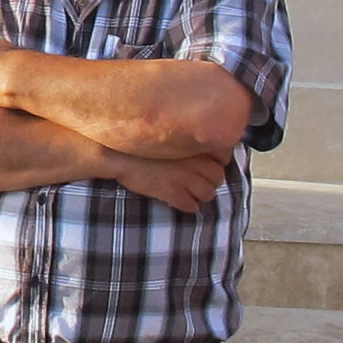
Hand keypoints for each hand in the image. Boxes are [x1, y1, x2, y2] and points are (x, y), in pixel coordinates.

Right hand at [107, 148, 230, 212]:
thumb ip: (185, 140)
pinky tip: (180, 201)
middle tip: (200, 180)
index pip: (224, 156)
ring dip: (201, 194)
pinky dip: (189, 206)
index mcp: (195, 143)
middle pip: (218, 177)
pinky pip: (191, 206)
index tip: (210, 163)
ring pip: (208, 194)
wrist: (118, 155)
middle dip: (211, 181)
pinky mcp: (173, 193)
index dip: (218, 162)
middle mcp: (195, 161)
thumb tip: (196, 146)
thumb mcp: (167, 135)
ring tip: (191, 193)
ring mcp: (186, 178)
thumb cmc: (139, 143)